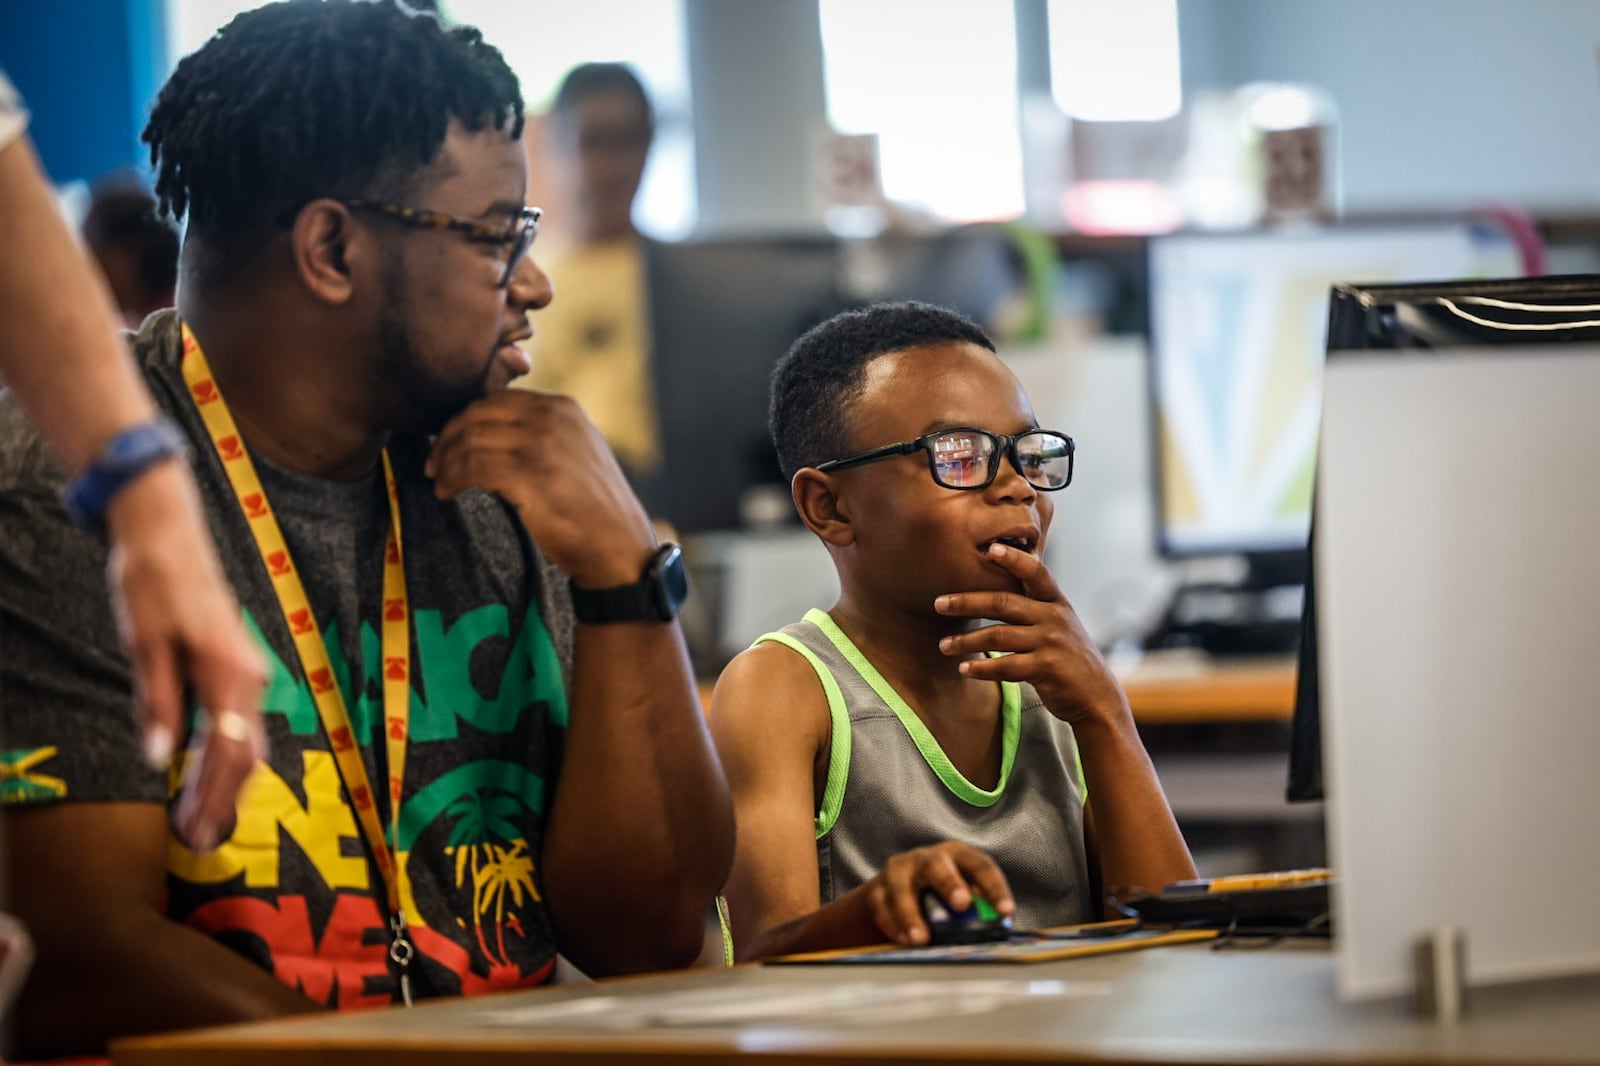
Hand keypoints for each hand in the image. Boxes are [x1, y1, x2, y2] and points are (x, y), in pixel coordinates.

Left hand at [104, 462, 267, 850]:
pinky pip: (243, 724)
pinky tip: (205, 778)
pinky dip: (227, 758)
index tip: (194, 832)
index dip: (213, 797)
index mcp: (227, 671)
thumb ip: (156, 702)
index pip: (227, 750)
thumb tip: (159, 760)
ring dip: (227, 785)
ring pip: (249, 742)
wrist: (168, 534)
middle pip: (247, 754)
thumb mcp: (143, 644)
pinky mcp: (239, 668)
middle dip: (225, 802)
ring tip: (202, 821)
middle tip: (200, 842)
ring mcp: (249, 672)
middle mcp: (249, 676)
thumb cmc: (151, 584)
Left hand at [426, 390, 655, 587]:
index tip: (449, 442)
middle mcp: (553, 418)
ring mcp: (542, 445)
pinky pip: (472, 468)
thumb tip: (488, 433)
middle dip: (448, 438)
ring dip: (445, 462)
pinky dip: (452, 479)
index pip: (497, 401)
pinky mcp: (530, 475)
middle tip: (434, 463)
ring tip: (439, 481)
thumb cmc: (594, 507)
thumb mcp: (577, 452)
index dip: (465, 420)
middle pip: (478, 415)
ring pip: (471, 441)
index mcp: (563, 407)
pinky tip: (447, 492)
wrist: (619, 546)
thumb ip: (543, 433)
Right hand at [864, 841, 1013, 945]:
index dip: (994, 887)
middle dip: (950, 883)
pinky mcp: (876, 890)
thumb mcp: (961, 896)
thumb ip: (977, 911)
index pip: (979, 865)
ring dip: (911, 914)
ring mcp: (898, 872)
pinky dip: (893, 925)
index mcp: (956, 856)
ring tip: (921, 939)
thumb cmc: (940, 898)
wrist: (895, 894)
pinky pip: (881, 907)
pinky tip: (904, 941)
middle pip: (936, 864)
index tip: (1005, 911)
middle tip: (962, 904)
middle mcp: (926, 858)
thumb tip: (998, 932)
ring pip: (901, 887)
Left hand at [934, 542, 1125, 726]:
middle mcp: (1054, 618)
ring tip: (944, 645)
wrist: (1097, 697)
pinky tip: (965, 669)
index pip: (1036, 572)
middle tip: (938, 603)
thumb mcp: (1059, 625)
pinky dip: (982, 668)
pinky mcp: (1047, 669)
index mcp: (1056, 602)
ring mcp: (1051, 643)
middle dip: (967, 602)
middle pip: (1003, 603)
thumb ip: (1035, 606)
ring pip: (998, 635)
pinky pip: (1006, 665)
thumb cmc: (1069, 658)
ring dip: (966, 641)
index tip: (990, 548)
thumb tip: (996, 590)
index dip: (1014, 559)